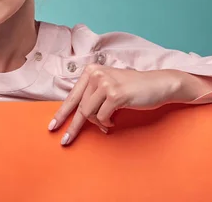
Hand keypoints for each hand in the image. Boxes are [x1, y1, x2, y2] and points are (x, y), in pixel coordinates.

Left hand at [47, 64, 183, 145]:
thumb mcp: (108, 85)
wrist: (158, 84)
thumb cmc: (133, 88)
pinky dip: (106, 122)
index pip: (72, 96)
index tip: (52, 126)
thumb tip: (76, 114)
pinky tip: (113, 121)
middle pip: (79, 107)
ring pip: (89, 112)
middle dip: (73, 126)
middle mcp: (95, 74)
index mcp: (91, 71)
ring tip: (107, 124)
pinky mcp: (115, 94)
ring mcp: (105, 83)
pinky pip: (102, 117)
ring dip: (97, 123)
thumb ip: (92, 94)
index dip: (61, 113)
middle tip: (66, 140)